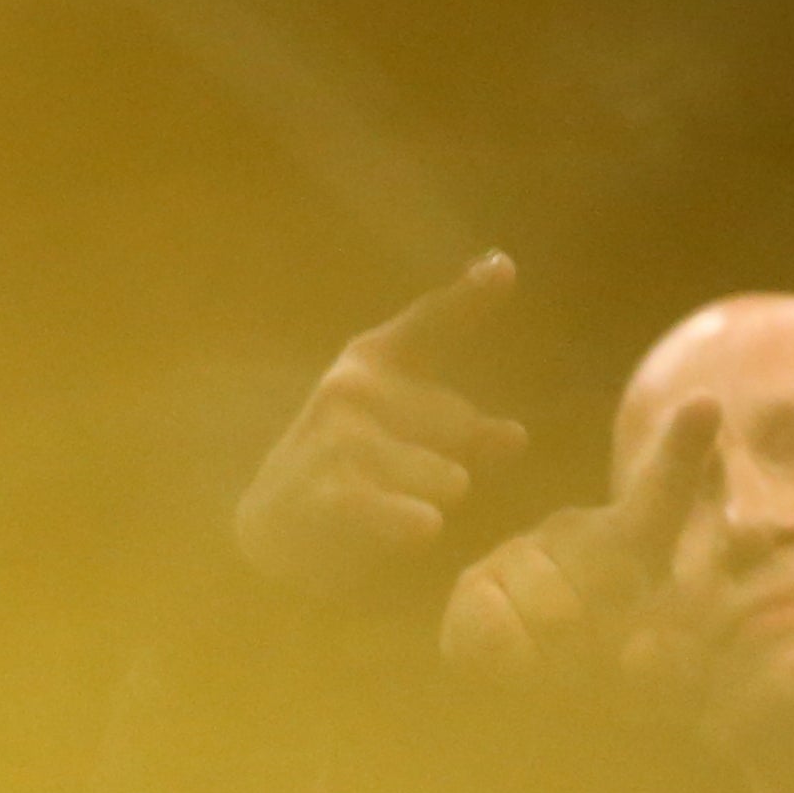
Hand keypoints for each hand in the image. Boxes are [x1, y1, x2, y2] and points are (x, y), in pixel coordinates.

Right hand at [235, 253, 530, 594]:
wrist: (275, 522)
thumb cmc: (355, 463)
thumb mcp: (406, 430)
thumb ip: (463, 427)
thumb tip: (518, 436)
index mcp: (374, 357)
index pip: (430, 322)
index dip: (468, 295)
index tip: (505, 266)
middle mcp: (352, 385)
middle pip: (455, 421)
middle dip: (461, 454)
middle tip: (445, 477)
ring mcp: (335, 436)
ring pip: (439, 474)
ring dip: (437, 497)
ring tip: (417, 509)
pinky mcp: (321, 489)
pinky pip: (387, 506)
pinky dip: (405, 520)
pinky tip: (425, 526)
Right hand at [439, 393, 721, 696]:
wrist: (530, 703)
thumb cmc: (610, 678)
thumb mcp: (657, 676)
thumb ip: (667, 667)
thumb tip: (639, 651)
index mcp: (636, 540)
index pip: (663, 490)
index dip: (682, 449)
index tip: (706, 403)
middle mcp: (578, 531)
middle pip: (602, 586)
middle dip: (606, 639)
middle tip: (596, 659)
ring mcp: (524, 552)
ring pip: (553, 612)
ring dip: (560, 659)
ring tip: (558, 664)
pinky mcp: (476, 584)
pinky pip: (499, 629)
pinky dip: (514, 661)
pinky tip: (517, 660)